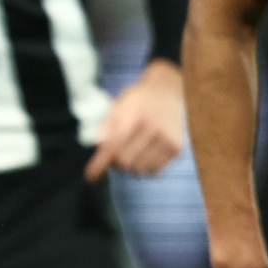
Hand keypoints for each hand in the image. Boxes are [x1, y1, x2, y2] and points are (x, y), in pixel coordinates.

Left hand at [86, 58, 184, 182]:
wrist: (169, 90)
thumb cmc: (138, 100)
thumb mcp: (117, 106)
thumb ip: (105, 128)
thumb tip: (99, 150)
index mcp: (134, 115)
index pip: (113, 147)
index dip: (99, 165)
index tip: (90, 177)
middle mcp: (153, 128)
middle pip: (124, 163)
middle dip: (114, 163)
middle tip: (114, 155)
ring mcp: (167, 139)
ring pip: (139, 170)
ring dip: (130, 166)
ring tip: (131, 151)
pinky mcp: (177, 148)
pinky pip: (155, 170)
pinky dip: (145, 167)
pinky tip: (145, 153)